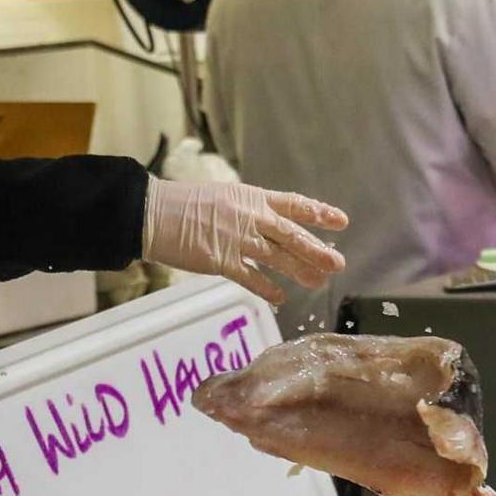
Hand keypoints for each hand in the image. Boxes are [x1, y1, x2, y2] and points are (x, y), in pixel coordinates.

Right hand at [142, 178, 348, 304]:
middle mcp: (251, 217)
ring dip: (300, 271)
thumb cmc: (181, 203)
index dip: (319, 213)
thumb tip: (262, 225)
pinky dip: (268, 289)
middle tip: (338, 264)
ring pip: (278, 258)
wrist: (154, 213)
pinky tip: (281, 298)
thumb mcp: (222, 197)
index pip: (294, 204)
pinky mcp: (222, 261)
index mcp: (252, 197)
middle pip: (293, 235)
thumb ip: (245, 211)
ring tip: (318, 283)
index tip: (341, 222)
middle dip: (317, 250)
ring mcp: (238, 239)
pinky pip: (252, 278)